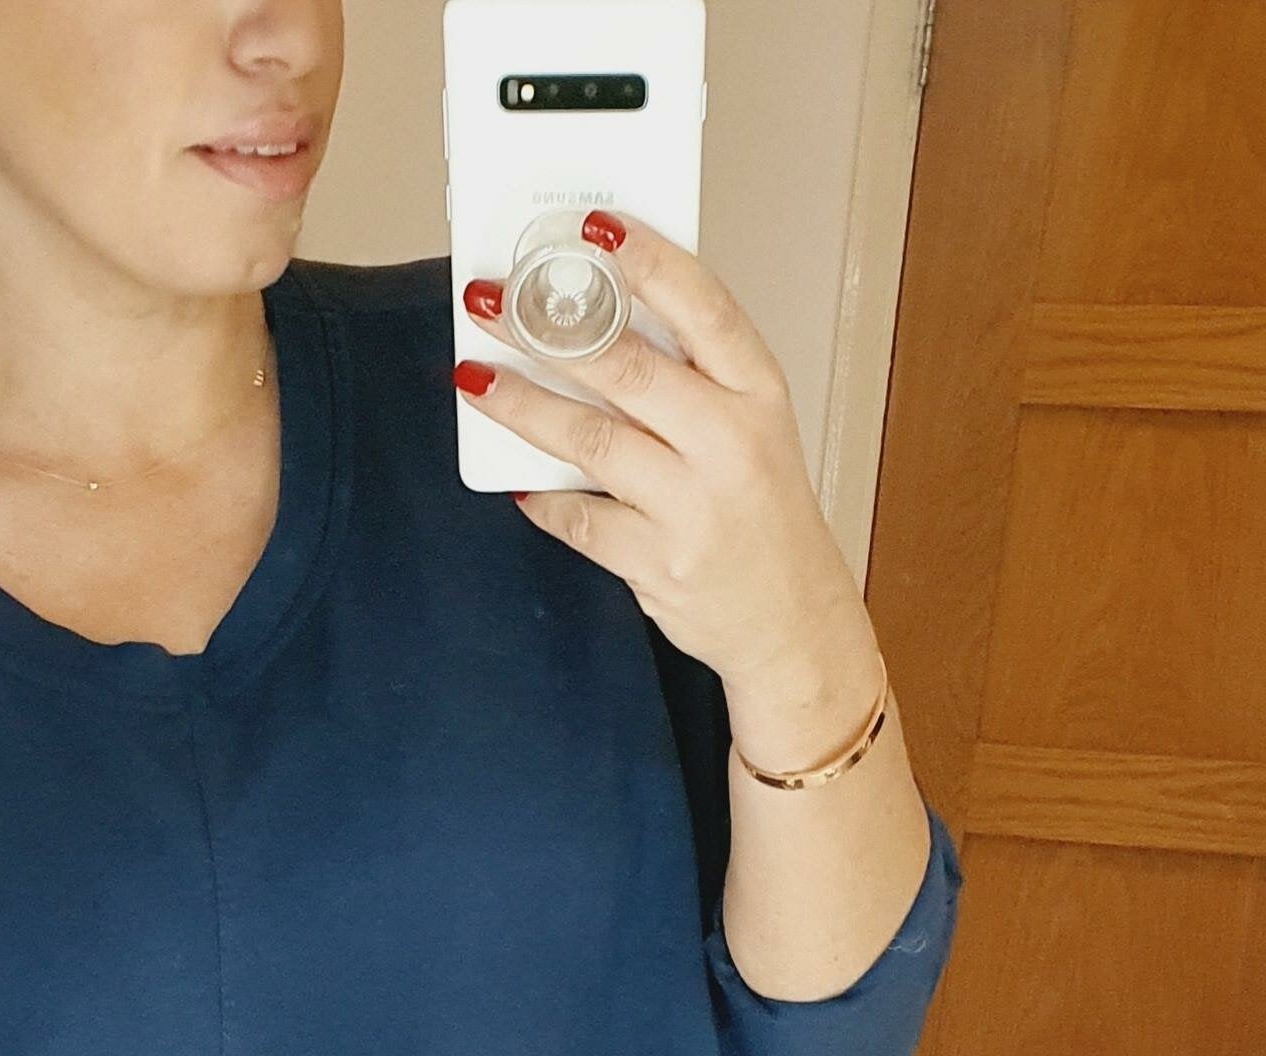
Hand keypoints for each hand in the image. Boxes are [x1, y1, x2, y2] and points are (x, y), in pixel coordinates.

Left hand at [457, 214, 886, 775]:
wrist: (788, 617)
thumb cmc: (761, 511)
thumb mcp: (751, 424)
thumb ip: (690, 373)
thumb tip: (599, 314)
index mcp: (756, 392)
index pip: (702, 306)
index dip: (646, 259)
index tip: (593, 228)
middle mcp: (729, 443)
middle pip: (627, 369)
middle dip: (546, 330)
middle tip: (493, 303)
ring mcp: (692, 507)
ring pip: (589, 442)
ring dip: (522, 407)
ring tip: (477, 380)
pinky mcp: (657, 563)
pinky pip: (579, 520)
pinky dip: (542, 497)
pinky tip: (519, 479)